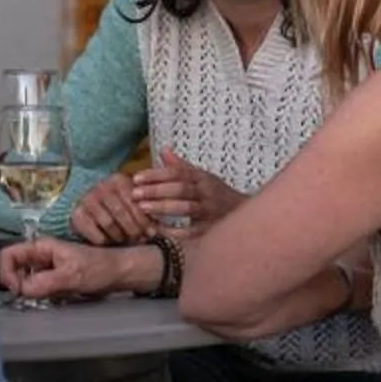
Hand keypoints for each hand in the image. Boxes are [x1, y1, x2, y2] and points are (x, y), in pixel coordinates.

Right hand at [0, 236, 146, 303]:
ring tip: (44, 296)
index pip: (8, 254)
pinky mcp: (50, 280)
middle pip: (12, 268)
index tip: (17, 289)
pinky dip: (36, 295)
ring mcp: (44, 268)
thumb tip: (22, 289)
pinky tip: (50, 298)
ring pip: (22, 280)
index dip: (6, 272)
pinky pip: (34, 288)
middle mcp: (39, 256)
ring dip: (27, 291)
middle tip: (28, 297)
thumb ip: (46, 281)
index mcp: (41, 247)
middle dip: (16, 284)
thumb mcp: (72, 275)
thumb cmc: (98, 269)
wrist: (117, 274)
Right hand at [70, 175, 156, 246]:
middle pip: (122, 213)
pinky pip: (94, 233)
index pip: (134, 202)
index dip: (145, 220)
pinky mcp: (77, 214)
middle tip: (139, 240)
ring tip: (124, 240)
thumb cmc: (118, 207)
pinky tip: (108, 242)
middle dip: (133, 230)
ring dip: (119, 236)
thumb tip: (168, 229)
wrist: (89, 208)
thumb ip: (150, 213)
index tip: (152, 233)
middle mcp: (102, 187)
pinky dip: (104, 241)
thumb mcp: (134, 203)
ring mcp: (88, 199)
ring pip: (109, 223)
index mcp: (119, 180)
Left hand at [129, 154, 243, 229]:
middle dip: (156, 190)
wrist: (246, 216)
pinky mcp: (212, 229)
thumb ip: (180, 166)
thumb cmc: (216, 195)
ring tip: (143, 209)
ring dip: (163, 207)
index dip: (156, 174)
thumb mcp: (201, 177)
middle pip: (180, 188)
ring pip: (186, 208)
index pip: (177, 172)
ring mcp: (211, 211)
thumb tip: (163, 150)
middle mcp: (207, 192)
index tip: (136, 178)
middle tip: (134, 194)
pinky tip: (159, 231)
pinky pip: (193, 231)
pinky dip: (176, 231)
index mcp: (202, 177)